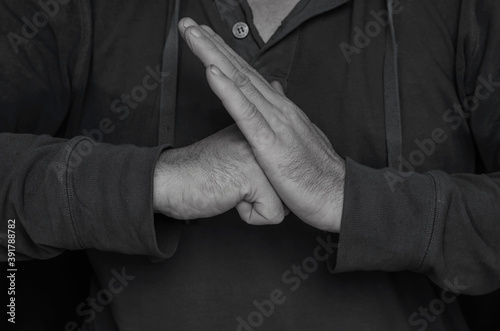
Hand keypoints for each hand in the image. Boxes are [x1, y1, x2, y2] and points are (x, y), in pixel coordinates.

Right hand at [153, 124, 285, 224]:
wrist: (169, 180)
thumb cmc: (199, 173)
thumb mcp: (237, 154)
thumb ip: (261, 153)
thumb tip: (284, 170)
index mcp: (260, 129)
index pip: (289, 168)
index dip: (270, 183)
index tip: (246, 175)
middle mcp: (265, 138)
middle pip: (289, 186)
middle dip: (264, 196)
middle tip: (233, 182)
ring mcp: (261, 156)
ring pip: (284, 202)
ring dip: (256, 205)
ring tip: (231, 188)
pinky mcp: (255, 177)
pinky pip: (272, 214)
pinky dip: (249, 215)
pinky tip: (228, 196)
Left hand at [178, 18, 344, 231]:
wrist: (337, 195)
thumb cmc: (316, 172)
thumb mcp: (299, 136)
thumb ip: (283, 111)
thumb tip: (274, 89)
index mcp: (280, 109)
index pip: (247, 74)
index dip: (224, 53)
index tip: (204, 36)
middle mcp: (277, 109)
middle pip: (238, 70)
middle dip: (211, 45)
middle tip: (188, 24)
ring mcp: (274, 123)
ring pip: (239, 83)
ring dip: (213, 57)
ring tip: (193, 36)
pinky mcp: (270, 144)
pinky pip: (246, 113)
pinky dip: (227, 91)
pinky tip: (212, 72)